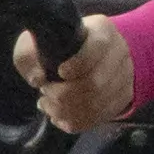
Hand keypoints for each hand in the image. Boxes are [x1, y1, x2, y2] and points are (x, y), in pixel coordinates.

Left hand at [32, 17, 143, 134]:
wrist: (93, 52)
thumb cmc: (62, 44)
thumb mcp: (41, 39)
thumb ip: (29, 54)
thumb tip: (36, 79)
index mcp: (102, 31)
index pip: (97, 48)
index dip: (77, 64)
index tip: (58, 72)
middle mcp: (119, 54)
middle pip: (95, 83)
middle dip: (63, 93)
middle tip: (45, 92)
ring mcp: (124, 78)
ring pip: (97, 104)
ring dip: (65, 110)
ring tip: (47, 105)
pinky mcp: (122, 98)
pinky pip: (99, 117)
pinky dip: (75, 121)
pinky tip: (58, 116)